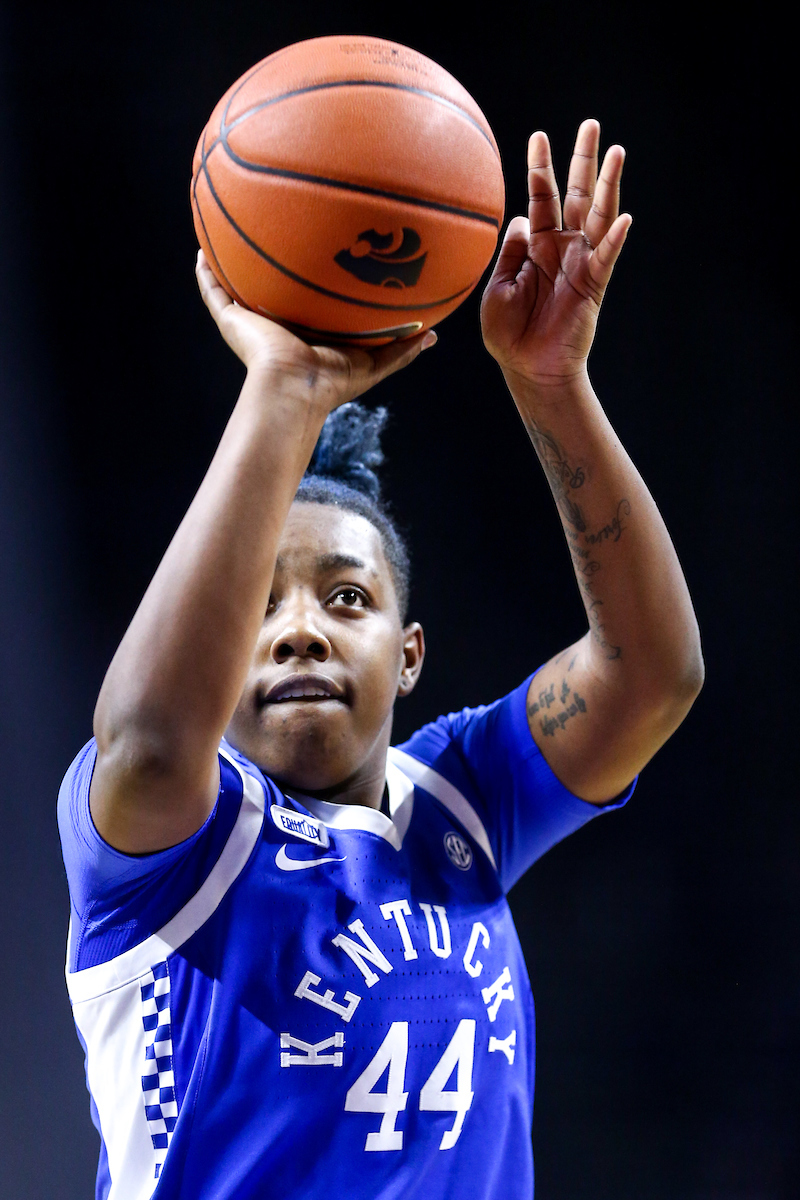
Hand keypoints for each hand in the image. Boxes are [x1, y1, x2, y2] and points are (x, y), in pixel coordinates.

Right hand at [195, 250, 436, 411]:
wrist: (296, 389)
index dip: (311, 281)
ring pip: (237, 286)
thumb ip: (402, 347)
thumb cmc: (334, 380)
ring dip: (232, 263)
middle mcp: (277, 325)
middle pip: (272, 290)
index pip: (307, 302)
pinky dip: (205, 272)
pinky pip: (213, 290)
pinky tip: (202, 249)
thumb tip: (434, 336)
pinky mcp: (231, 320)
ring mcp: (251, 322)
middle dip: (272, 266)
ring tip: (229, 231)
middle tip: (278, 231)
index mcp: (306, 332)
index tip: (320, 254)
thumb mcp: (375, 361)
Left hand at [480, 120, 631, 387]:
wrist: (528, 368)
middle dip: (583, 159)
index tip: (539, 135)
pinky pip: (606, 257)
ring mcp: (581, 262)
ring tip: (617, 151)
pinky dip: (614, 239)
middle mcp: (562, 246)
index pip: (541, 196)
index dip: (540, 167)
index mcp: (537, 244)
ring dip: (608, 184)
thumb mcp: (497, 288)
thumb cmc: (508, 333)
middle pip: (575, 194)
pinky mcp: (594, 284)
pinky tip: (623, 219)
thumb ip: (509, 253)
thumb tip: (521, 216)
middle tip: (591, 124)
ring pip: (597, 215)